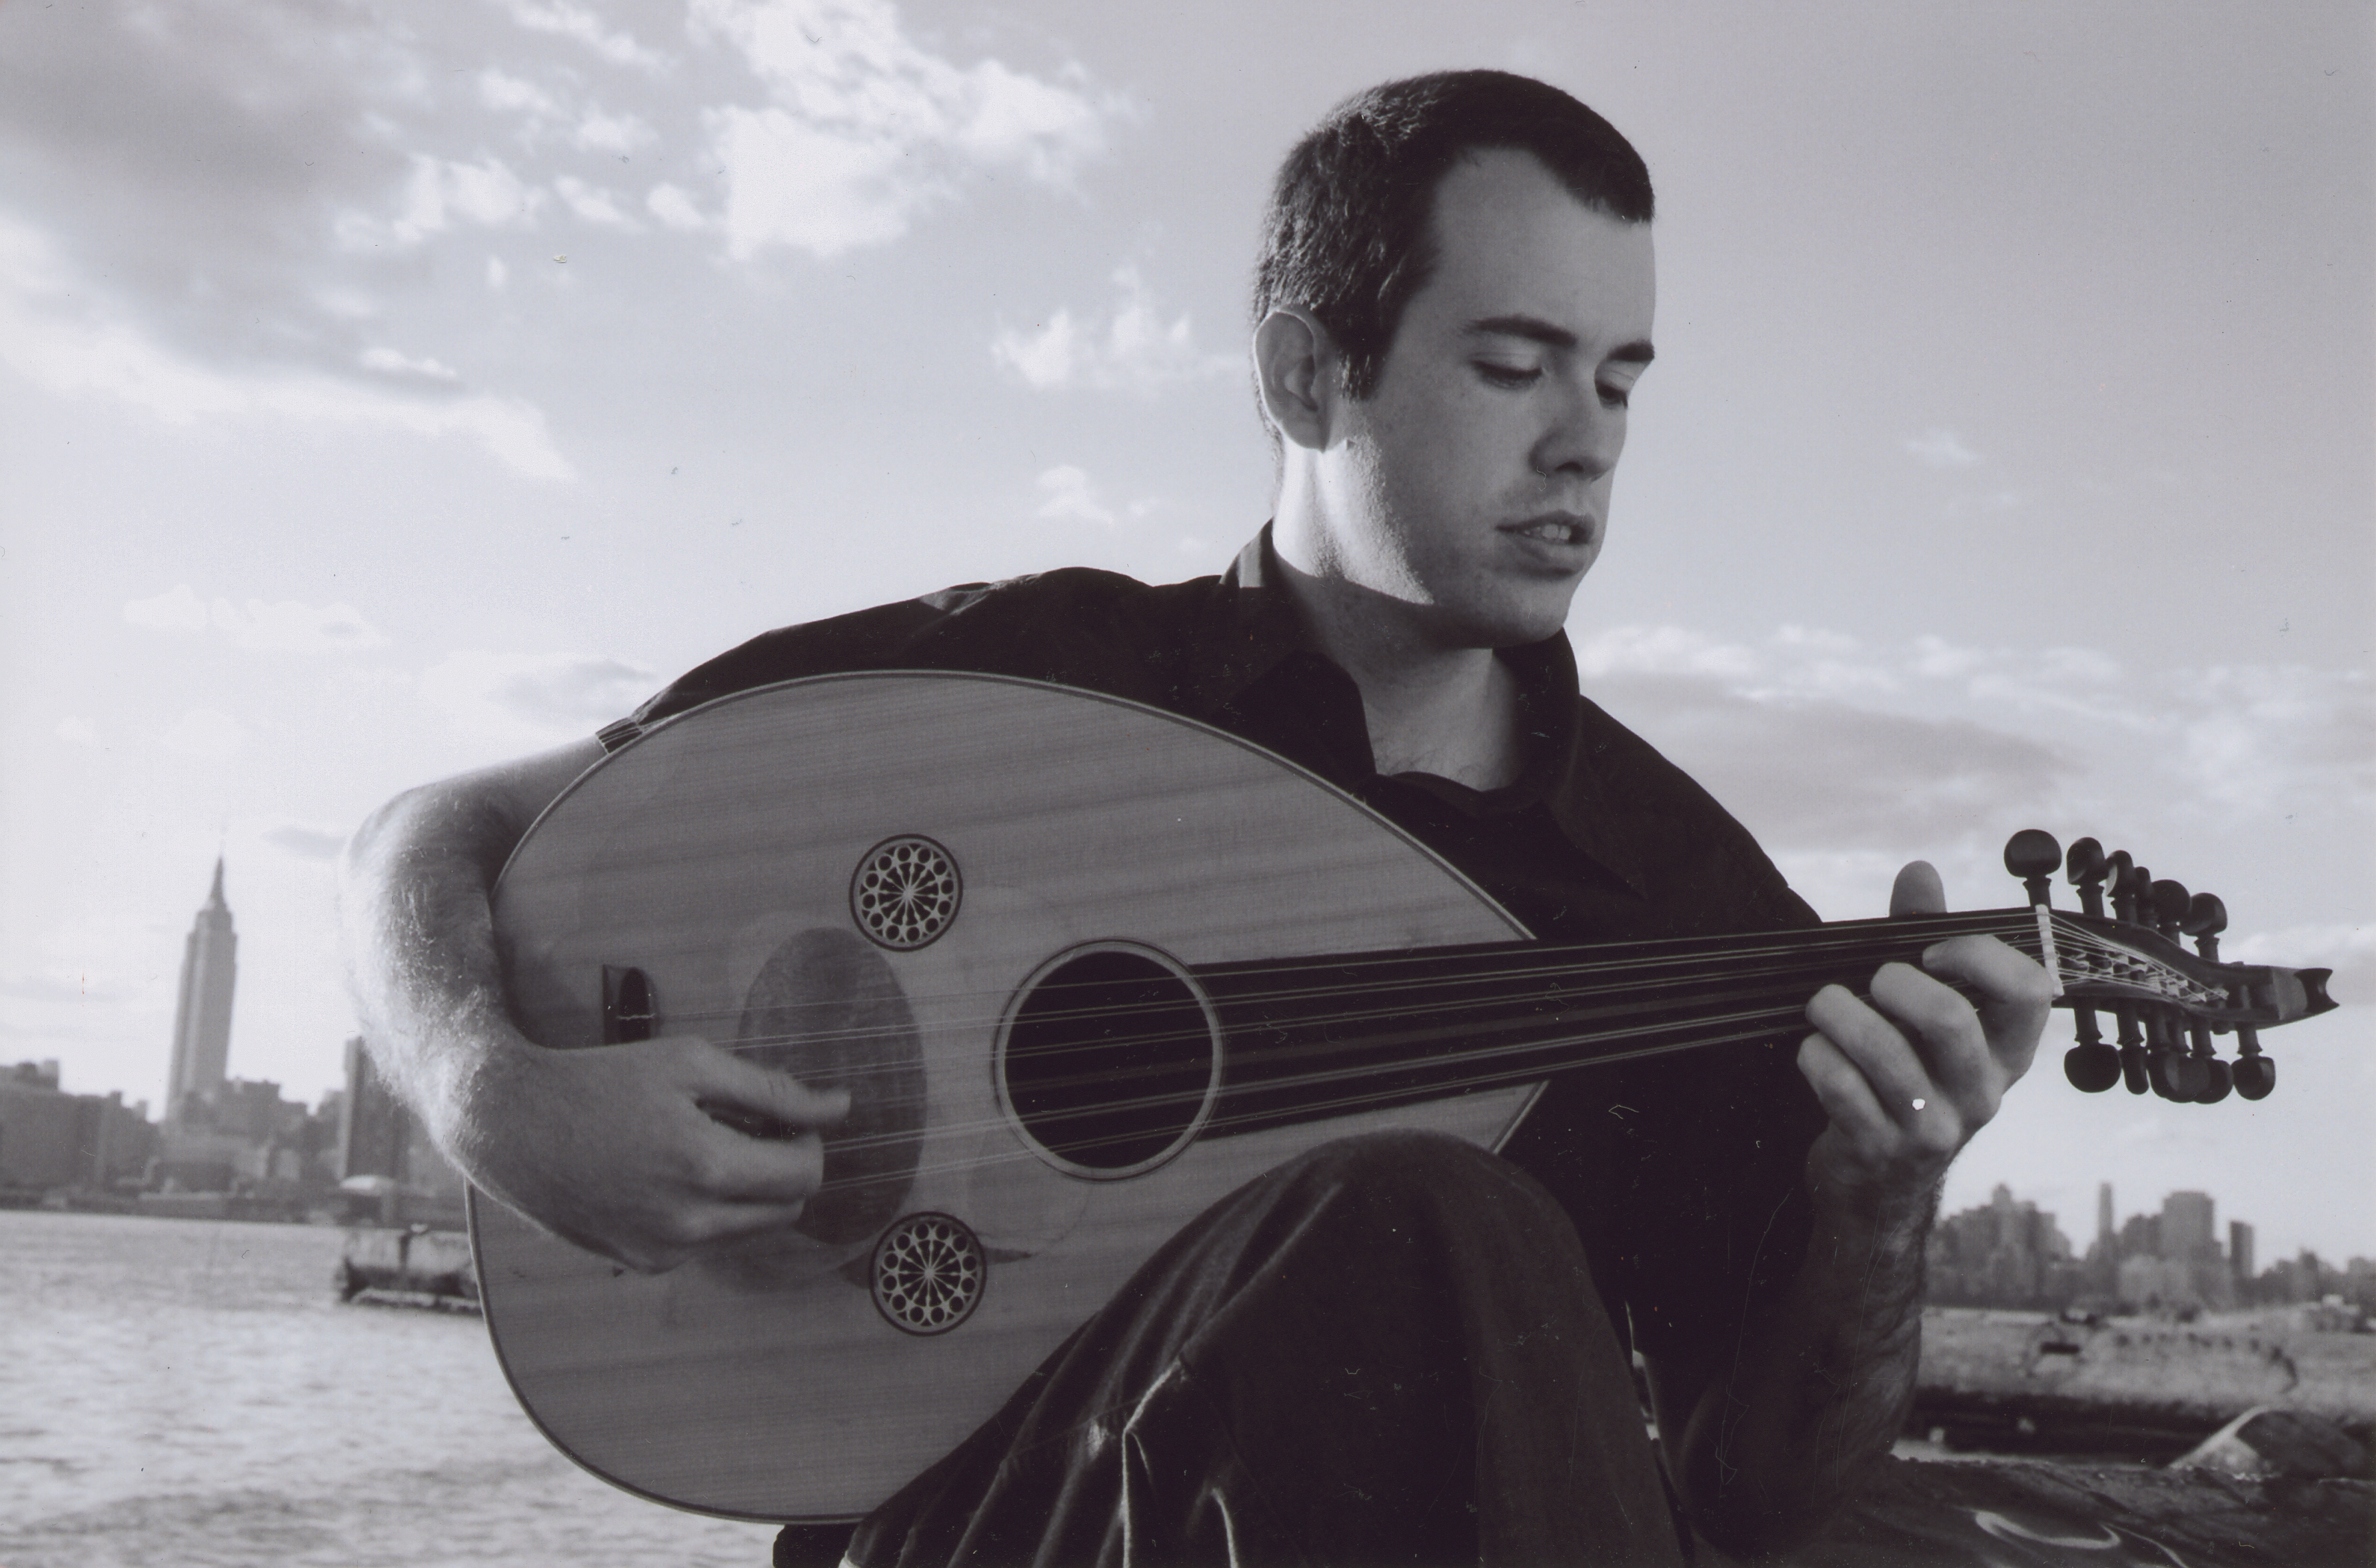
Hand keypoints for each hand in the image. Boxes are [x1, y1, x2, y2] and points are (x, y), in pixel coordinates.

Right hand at [466, 1030, 849, 1273]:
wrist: (513, 1125)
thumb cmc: (601, 1082)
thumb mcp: (692, 1065)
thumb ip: (773, 1090)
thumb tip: (841, 1107)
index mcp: (705, 1168)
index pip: (805, 1175)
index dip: (807, 1140)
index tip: (784, 1116)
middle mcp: (688, 1223)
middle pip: (787, 1209)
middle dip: (783, 1167)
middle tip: (748, 1126)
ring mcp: (665, 1252)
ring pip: (752, 1230)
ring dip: (750, 1191)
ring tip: (705, 1144)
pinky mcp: (645, 1263)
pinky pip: (710, 1241)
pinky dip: (711, 1209)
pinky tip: (671, 1172)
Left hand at [1795, 861, 2055, 1212]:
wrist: (1876, 1184)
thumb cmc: (1904, 1075)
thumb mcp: (1924, 1016)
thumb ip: (1922, 940)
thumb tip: (1919, 872)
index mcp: (2006, 1052)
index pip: (2029, 993)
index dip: (1979, 957)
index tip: (1930, 952)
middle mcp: (1981, 1092)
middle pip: (1949, 1019)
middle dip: (1895, 983)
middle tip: (1870, 981)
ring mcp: (1933, 1127)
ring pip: (1883, 1051)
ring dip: (1837, 1012)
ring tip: (1823, 1005)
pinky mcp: (1880, 1149)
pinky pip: (1839, 1085)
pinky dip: (1815, 1055)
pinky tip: (1814, 1051)